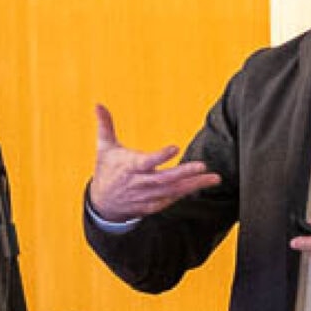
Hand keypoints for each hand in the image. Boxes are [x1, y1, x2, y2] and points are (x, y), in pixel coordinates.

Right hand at [89, 104, 221, 220]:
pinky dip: (183, 194)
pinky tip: (200, 185)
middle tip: (203, 166)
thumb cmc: (106, 170)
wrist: (101, 204)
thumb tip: (97, 104)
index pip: (145, 162)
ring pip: (171, 191)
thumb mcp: (104, 148)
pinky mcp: (150, 206)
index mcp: (128, 167)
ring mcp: (145, 196)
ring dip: (192, 185)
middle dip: (184, 173)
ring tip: (213, 177)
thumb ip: (105, 125)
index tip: (175, 147)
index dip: (159, 156)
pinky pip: (169, 200)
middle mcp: (138, 183)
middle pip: (163, 179)